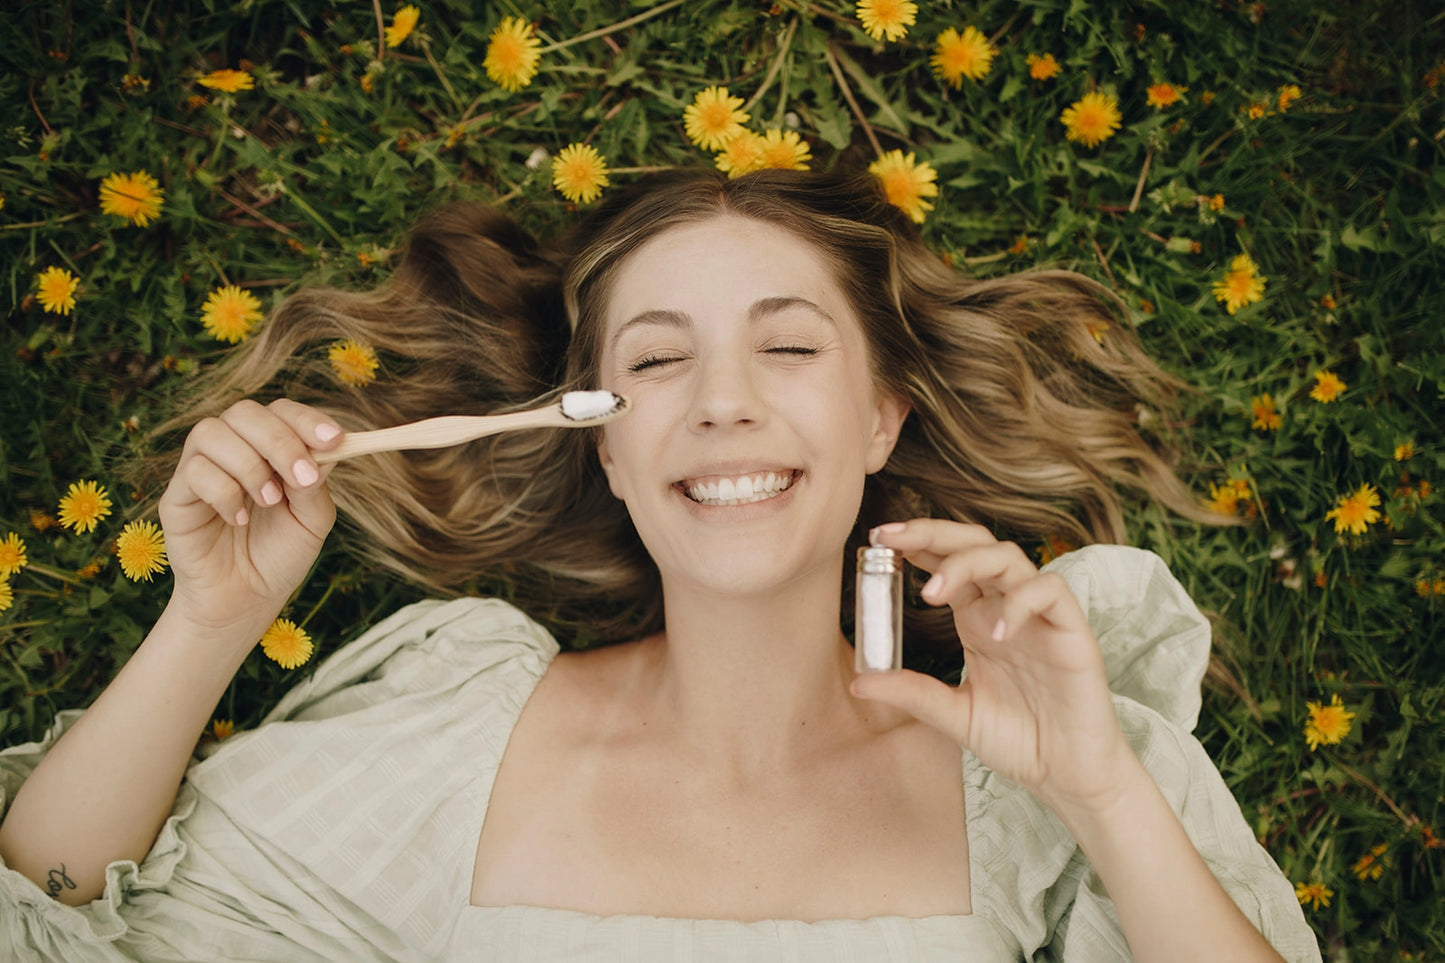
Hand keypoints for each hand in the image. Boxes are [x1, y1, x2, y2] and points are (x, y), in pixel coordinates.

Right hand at [157, 399, 342, 634]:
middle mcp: (233, 450)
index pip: (281, 412)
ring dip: (249, 465)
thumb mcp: (312, 521)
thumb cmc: (280, 555)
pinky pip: (193, 471)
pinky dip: (223, 492)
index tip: (333, 440)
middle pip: (245, 413)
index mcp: (269, 449)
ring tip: (268, 501)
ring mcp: (201, 469)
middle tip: (302, 478)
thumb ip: (315, 485)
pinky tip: (239, 520)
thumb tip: (323, 451)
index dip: (306, 419)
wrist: (246, 599)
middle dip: (280, 441)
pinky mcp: (176, 495)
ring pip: (211, 432)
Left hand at [850, 519, 1138, 814]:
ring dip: (967, 563)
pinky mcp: (1073, 631)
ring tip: (932, 593)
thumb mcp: (953, 715)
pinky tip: (997, 633)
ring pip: (1008, 557)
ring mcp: (1039, 616)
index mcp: (976, 618)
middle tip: (892, 537)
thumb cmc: (1018, 740)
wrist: (1068, 773)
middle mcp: (1005, 607)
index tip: (879, 538)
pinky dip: (1021, 602)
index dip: (917, 544)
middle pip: (974, 544)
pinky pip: (1051, 592)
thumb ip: (913, 693)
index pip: (947, 562)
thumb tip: (858, 682)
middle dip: (932, 533)